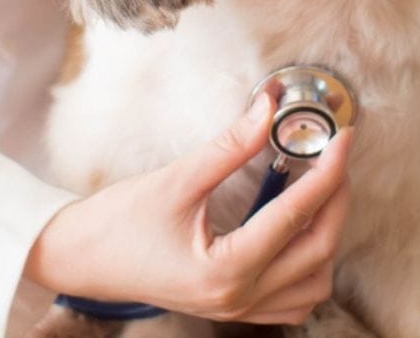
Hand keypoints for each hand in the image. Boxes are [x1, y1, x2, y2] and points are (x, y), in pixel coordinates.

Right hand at [24, 93, 353, 324]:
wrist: (78, 259)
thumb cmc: (116, 224)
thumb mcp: (174, 180)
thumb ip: (228, 147)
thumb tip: (267, 109)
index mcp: (225, 270)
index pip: (296, 216)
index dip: (327, 172)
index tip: (341, 139)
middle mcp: (238, 298)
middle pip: (318, 250)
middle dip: (335, 200)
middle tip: (335, 157)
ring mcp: (237, 310)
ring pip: (314, 283)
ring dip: (326, 237)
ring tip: (317, 192)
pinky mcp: (232, 308)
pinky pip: (293, 302)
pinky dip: (308, 268)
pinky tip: (297, 232)